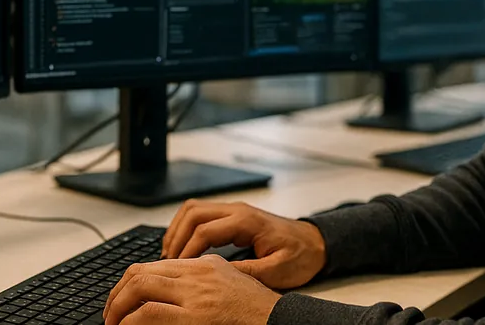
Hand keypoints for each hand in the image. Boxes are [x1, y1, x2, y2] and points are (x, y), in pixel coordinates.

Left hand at [103, 255, 279, 324]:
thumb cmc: (259, 311)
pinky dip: (130, 320)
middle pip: (141, 272)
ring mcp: (196, 294)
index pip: (155, 265)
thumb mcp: (231, 284)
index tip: (121, 300)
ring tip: (112, 323)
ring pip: (140, 287)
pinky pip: (150, 313)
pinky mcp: (195, 317)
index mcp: (205, 264)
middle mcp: (198, 274)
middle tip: (110, 314)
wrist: (281, 321)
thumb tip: (170, 298)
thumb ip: (202, 284)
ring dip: (118, 306)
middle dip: (117, 294)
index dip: (130, 282)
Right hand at [162, 200, 326, 289]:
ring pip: (194, 209)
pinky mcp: (233, 216)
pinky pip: (202, 214)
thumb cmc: (300, 256)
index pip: (204, 230)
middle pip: (193, 213)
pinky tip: (183, 246)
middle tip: (168, 262)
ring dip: (178, 229)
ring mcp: (234, 210)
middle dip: (176, 237)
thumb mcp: (276, 271)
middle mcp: (237, 210)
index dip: (187, 250)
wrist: (316, 243)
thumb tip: (215, 275)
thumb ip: (245, 272)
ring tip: (170, 254)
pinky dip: (187, 227)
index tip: (178, 269)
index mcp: (247, 221)